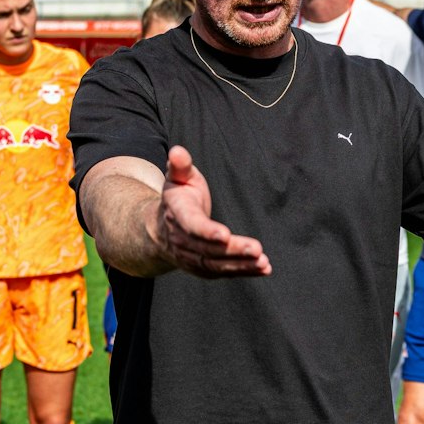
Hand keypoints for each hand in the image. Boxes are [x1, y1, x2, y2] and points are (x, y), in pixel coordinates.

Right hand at [148, 146, 270, 277]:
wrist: (160, 229)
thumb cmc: (178, 197)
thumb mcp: (177, 178)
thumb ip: (180, 166)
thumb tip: (178, 151)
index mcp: (177, 214)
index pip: (192, 225)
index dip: (207, 231)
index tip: (225, 235)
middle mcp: (182, 240)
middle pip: (208, 249)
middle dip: (233, 250)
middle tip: (256, 249)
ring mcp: (191, 257)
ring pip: (216, 264)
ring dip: (241, 265)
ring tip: (263, 262)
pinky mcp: (202, 267)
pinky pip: (223, 272)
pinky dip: (244, 271)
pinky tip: (263, 268)